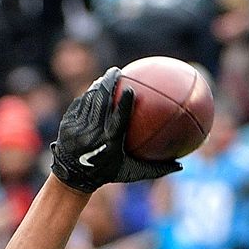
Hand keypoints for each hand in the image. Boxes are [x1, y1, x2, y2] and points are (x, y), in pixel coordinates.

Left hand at [49, 69, 182, 193]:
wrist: (73, 177)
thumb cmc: (107, 174)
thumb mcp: (131, 173)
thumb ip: (155, 169)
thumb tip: (181, 165)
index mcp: (108, 144)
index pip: (117, 120)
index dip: (123, 103)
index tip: (131, 88)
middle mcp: (91, 134)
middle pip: (101, 102)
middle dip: (109, 83)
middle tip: (118, 71)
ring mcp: (77, 128)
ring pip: (89, 100)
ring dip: (99, 86)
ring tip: (109, 76)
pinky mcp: (67, 123)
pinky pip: (80, 104)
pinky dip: (89, 95)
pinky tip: (96, 88)